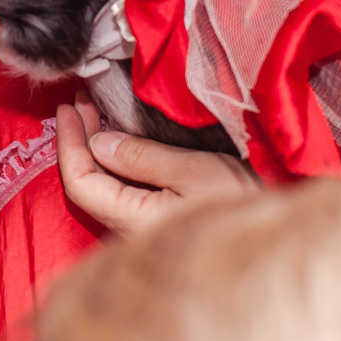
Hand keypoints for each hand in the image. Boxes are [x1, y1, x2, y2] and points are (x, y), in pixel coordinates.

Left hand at [52, 100, 254, 234]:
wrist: (271, 238)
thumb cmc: (238, 202)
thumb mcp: (192, 171)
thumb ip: (142, 157)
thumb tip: (98, 143)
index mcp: (133, 220)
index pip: (81, 184)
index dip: (69, 145)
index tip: (69, 109)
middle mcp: (129, 229)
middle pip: (87, 185)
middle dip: (79, 140)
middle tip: (80, 101)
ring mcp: (140, 227)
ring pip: (102, 186)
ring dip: (94, 147)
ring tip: (94, 112)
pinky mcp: (154, 220)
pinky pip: (119, 188)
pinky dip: (113, 159)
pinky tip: (117, 138)